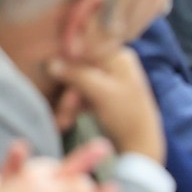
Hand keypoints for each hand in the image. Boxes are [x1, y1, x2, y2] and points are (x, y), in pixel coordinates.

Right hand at [55, 48, 165, 164]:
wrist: (140, 141)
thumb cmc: (126, 114)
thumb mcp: (101, 92)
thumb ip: (77, 74)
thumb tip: (51, 62)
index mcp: (119, 56)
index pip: (85, 50)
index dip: (67, 61)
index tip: (51, 71)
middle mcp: (114, 63)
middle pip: (78, 70)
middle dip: (69, 92)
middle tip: (65, 110)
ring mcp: (108, 79)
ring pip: (77, 84)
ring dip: (69, 103)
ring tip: (64, 121)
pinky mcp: (103, 94)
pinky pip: (82, 95)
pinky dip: (74, 107)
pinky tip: (66, 121)